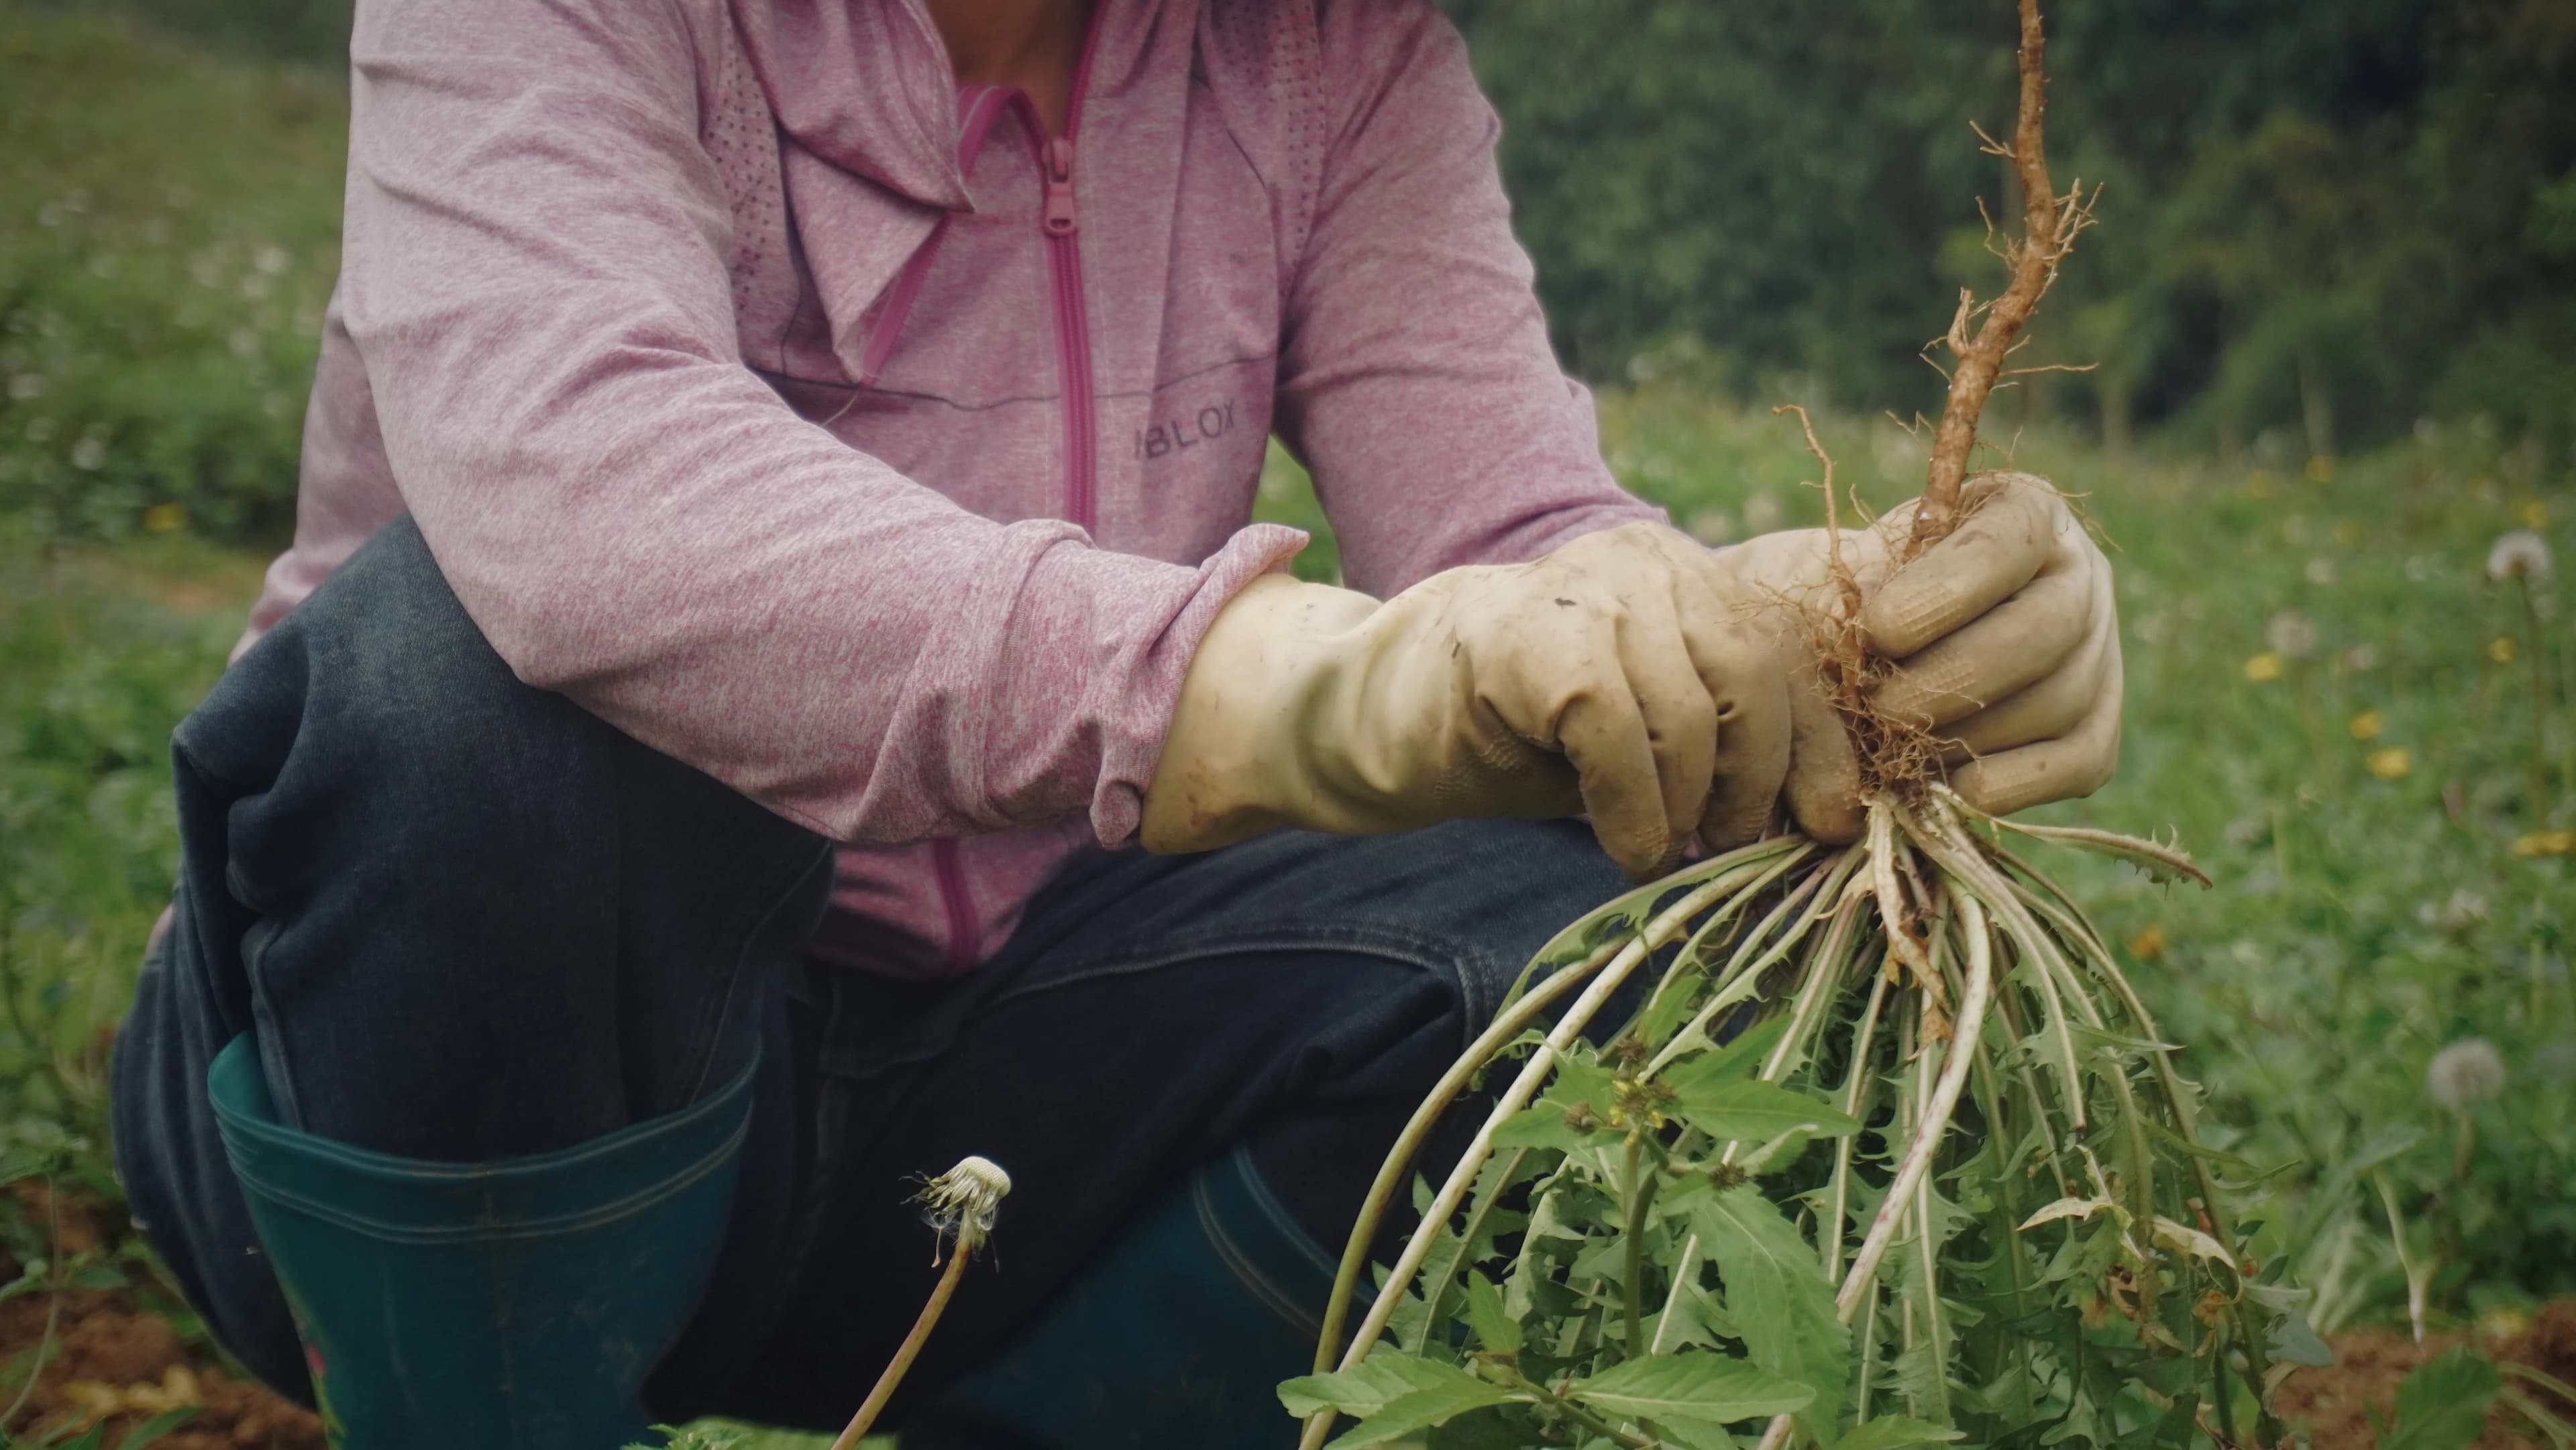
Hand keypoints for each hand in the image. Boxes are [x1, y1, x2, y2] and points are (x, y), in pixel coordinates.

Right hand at [1140, 522, 1793, 878]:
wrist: (1386, 710)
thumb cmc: (1527, 732)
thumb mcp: (1652, 731)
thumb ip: (1729, 745)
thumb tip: (1832, 817)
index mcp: (1689, 573)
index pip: (1790, 650)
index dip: (1824, 745)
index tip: (1827, 825)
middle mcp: (1646, 559)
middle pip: (1755, 676)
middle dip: (1757, 783)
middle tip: (1728, 847)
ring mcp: (1582, 587)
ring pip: (1689, 712)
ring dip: (1688, 809)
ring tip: (1663, 852)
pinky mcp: (1527, 633)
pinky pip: (1613, 727)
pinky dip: (1632, 807)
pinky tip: (1624, 846)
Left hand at [1724, 471, 2121, 841]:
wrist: (1882, 648)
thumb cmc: (1861, 596)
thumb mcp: (1853, 569)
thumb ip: (1857, 596)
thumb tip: (1856, 645)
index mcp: (2026, 514)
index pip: (2006, 544)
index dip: (1944, 592)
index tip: (1876, 629)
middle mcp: (2082, 578)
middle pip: (2043, 631)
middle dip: (1951, 677)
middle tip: (1879, 708)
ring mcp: (2101, 656)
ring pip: (2058, 701)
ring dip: (1969, 734)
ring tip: (1896, 746)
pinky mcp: (2099, 730)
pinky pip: (2079, 763)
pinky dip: (2012, 783)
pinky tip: (1948, 787)